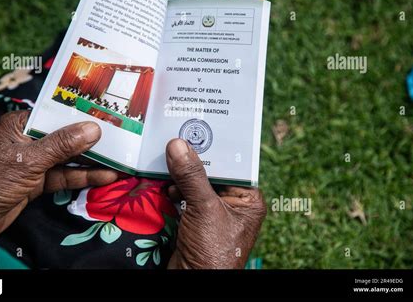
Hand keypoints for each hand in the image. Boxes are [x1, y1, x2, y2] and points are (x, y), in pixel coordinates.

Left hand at [0, 111, 119, 237]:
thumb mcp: (28, 159)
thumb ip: (62, 145)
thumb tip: (93, 129)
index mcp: (21, 125)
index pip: (56, 115)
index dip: (82, 114)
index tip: (108, 113)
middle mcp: (29, 141)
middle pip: (66, 137)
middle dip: (92, 140)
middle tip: (122, 137)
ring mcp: (35, 163)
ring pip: (69, 159)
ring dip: (93, 161)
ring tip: (120, 159)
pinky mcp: (39, 182)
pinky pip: (65, 176)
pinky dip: (84, 177)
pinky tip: (105, 176)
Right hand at [165, 138, 265, 268]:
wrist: (194, 282)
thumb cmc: (213, 250)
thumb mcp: (205, 208)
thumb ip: (192, 177)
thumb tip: (178, 145)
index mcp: (248, 198)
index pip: (233, 164)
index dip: (215, 148)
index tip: (197, 129)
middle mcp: (232, 202)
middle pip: (211, 172)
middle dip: (193, 161)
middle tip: (176, 140)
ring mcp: (212, 211)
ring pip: (195, 183)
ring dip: (180, 175)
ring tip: (167, 160)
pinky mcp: (194, 219)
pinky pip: (183, 196)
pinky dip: (173, 189)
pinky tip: (164, 184)